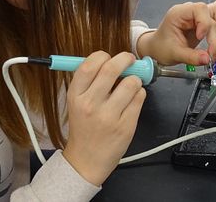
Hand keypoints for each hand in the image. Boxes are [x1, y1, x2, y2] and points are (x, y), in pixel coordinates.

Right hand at [62, 51, 145, 185]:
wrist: (86, 160)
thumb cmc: (84, 128)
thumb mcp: (76, 103)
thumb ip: (90, 81)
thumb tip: (110, 59)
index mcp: (76, 96)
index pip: (88, 65)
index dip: (102, 56)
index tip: (109, 57)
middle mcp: (90, 105)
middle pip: (111, 69)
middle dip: (125, 59)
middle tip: (129, 59)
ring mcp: (109, 116)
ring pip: (131, 82)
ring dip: (135, 79)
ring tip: (131, 85)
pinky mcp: (126, 125)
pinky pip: (140, 98)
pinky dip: (139, 94)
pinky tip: (132, 99)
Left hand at [137, 0, 215, 65]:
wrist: (159, 47)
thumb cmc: (162, 46)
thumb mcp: (174, 54)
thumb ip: (191, 57)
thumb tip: (207, 59)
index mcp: (180, 13)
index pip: (200, 9)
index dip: (205, 23)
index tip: (200, 38)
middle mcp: (191, 10)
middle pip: (215, 11)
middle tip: (211, 52)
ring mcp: (200, 14)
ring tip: (213, 45)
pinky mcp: (206, 20)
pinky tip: (215, 39)